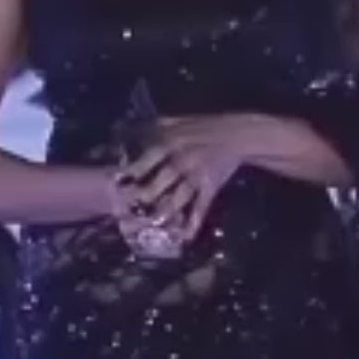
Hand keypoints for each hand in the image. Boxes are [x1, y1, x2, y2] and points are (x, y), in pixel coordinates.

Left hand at [115, 116, 249, 249]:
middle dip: (143, 199)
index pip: (146, 160)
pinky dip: (193, 223)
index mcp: (170, 143)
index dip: (132, 173)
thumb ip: (158, 127)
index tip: (118, 183)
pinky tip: (186, 238)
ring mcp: (195, 176)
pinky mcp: (210, 188)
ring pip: (176, 199)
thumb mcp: (180, 120)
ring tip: (151, 225)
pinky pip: (200, 207)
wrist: (240, 135)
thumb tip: (134, 129)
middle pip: (157, 184)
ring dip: (164, 213)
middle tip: (128, 211)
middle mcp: (180, 161)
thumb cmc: (207, 127)